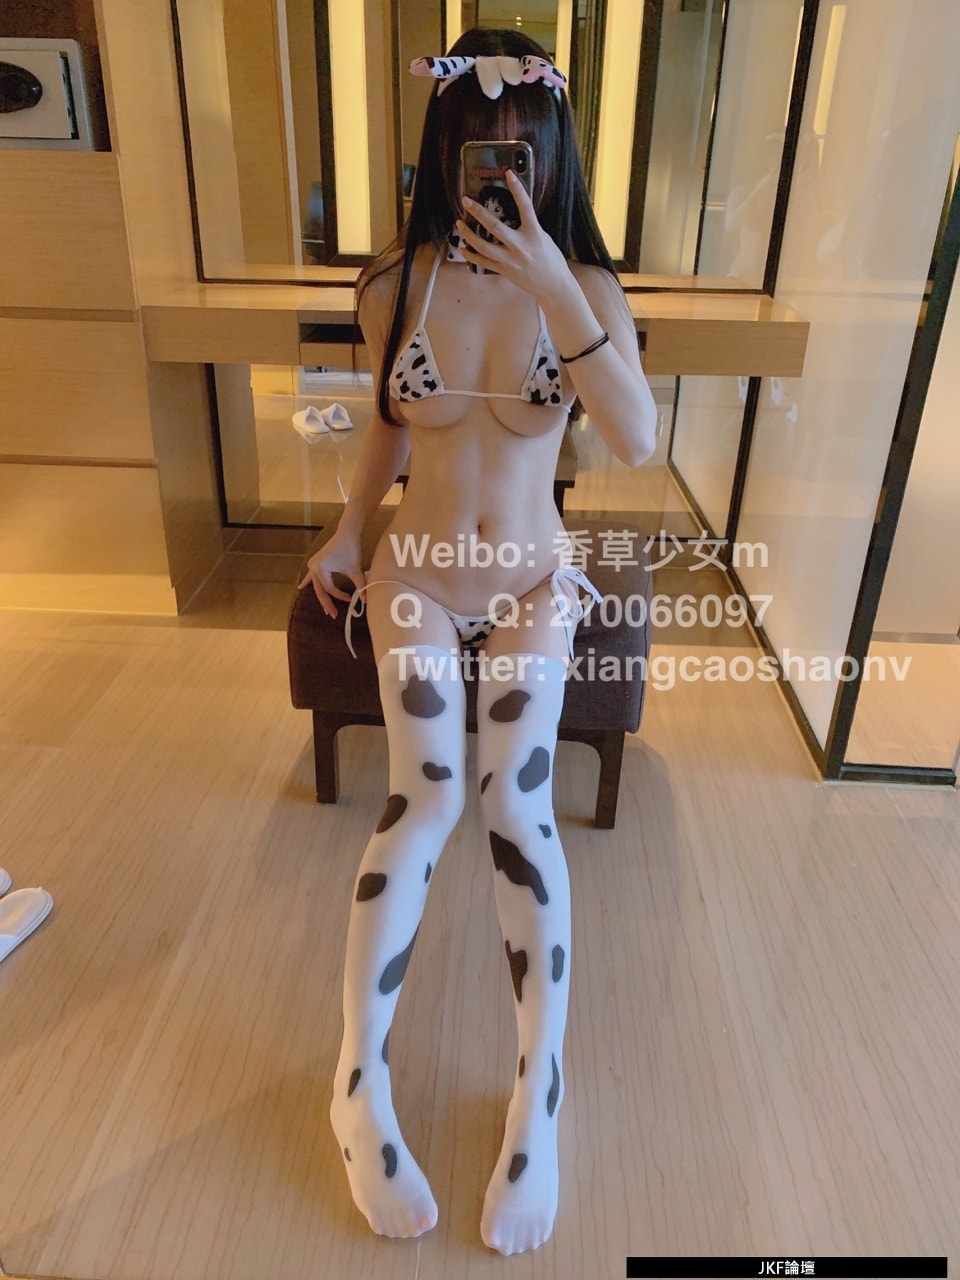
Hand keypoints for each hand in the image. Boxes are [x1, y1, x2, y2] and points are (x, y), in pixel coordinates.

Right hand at [297, 528, 365, 617]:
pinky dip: (307, 582)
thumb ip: (361, 586)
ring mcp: (313, 564)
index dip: (340, 596)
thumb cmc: (350, 549)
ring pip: (316, 585)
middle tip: (333, 615)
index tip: (350, 599)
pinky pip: (310, 575)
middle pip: (320, 590)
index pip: (330, 589)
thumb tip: (367, 600)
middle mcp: (313, 567)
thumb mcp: (355, 570)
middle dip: (327, 603)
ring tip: (325, 608)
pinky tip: (300, 587)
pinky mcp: (316, 562)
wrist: (347, 533)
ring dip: (320, 596)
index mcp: (320, 569)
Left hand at [456, 170, 571, 302]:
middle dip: (478, 212)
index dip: (517, 189)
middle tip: (466, 201)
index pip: (526, 206)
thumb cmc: (552, 261)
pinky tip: (463, 248)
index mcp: (534, 234)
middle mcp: (521, 246)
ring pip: (484, 246)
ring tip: (459, 223)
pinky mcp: (505, 271)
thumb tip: (516, 215)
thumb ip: (530, 227)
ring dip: (469, 234)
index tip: (508, 174)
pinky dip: (471, 256)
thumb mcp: (544, 238)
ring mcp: (511, 260)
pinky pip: (484, 262)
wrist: (554, 286)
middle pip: (495, 226)